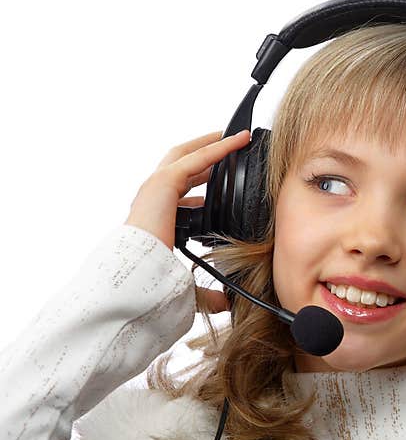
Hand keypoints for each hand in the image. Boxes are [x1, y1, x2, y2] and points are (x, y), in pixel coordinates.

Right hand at [124, 129, 250, 312]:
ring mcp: (154, 187)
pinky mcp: (163, 183)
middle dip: (203, 153)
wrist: (135, 278)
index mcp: (157, 217)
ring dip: (211, 144)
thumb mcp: (185, 283)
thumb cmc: (151, 282)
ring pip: (186, 155)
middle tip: (227, 144)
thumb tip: (226, 304)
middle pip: (180, 165)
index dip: (200, 183)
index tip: (218, 181)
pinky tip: (236, 141)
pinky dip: (217, 148)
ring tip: (234, 136)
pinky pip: (196, 159)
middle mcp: (153, 198)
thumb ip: (206, 292)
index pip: (179, 192)